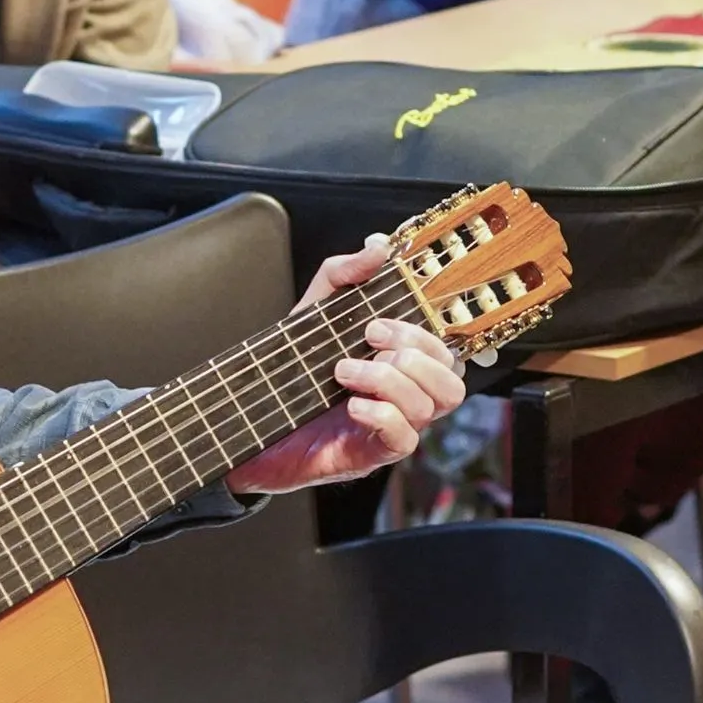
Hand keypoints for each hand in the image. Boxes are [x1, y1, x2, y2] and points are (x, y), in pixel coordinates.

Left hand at [228, 238, 469, 494]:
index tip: (374, 324)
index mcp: (401, 367)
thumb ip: (344, 275)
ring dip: (389, 382)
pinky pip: (404, 439)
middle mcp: (406, 399)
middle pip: (452, 382)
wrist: (250, 420)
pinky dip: (382, 416)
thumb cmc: (291, 371)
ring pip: (431, 407)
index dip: (422, 336)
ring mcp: (394, 429)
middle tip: (366, 344)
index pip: (445, 353)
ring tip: (343, 373)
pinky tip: (352, 406)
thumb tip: (378, 247)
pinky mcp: (374, 456)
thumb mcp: (314, 313)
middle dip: (414, 356)